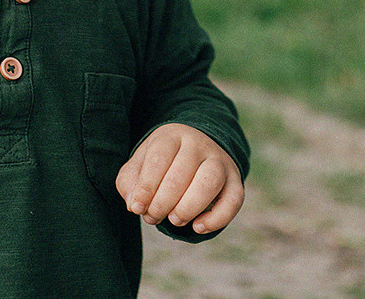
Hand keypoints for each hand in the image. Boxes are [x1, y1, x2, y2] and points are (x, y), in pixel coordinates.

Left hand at [114, 122, 244, 234]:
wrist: (195, 149)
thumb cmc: (161, 162)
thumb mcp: (140, 164)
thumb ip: (130, 182)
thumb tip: (135, 204)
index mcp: (172, 136)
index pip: (159, 158)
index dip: (146, 187)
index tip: (137, 208)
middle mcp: (198, 144)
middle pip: (182, 173)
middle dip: (163, 202)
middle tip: (153, 216)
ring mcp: (219, 160)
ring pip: (210, 181)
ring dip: (189, 207)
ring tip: (174, 220)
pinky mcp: (235, 180)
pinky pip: (234, 199)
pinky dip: (218, 218)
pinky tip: (198, 227)